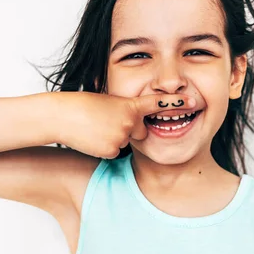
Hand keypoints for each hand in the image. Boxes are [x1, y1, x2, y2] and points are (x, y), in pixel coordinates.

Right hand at [55, 91, 195, 158]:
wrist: (61, 116)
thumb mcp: (107, 103)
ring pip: (124, 142)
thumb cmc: (81, 106)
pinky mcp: (111, 150)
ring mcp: (121, 136)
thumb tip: (133, 121)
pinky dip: (104, 147)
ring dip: (113, 138)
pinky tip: (92, 138)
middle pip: (140, 132)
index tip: (192, 101)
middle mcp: (129, 121)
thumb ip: (124, 111)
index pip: (156, 104)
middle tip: (107, 122)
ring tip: (95, 128)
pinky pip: (113, 152)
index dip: (175, 102)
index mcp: (129, 105)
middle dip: (129, 130)